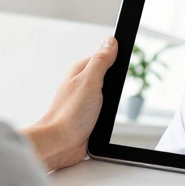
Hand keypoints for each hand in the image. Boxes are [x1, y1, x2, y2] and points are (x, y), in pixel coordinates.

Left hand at [24, 37, 116, 170]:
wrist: (59, 144)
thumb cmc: (69, 113)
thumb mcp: (90, 81)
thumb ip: (101, 61)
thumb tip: (111, 41)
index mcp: (80, 71)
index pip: (103, 56)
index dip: (116, 58)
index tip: (125, 61)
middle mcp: (82, 85)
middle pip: (108, 76)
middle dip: (116, 83)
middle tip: (114, 90)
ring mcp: (85, 102)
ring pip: (107, 95)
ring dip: (112, 101)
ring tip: (109, 106)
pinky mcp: (88, 117)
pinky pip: (104, 111)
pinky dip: (108, 114)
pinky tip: (107, 118)